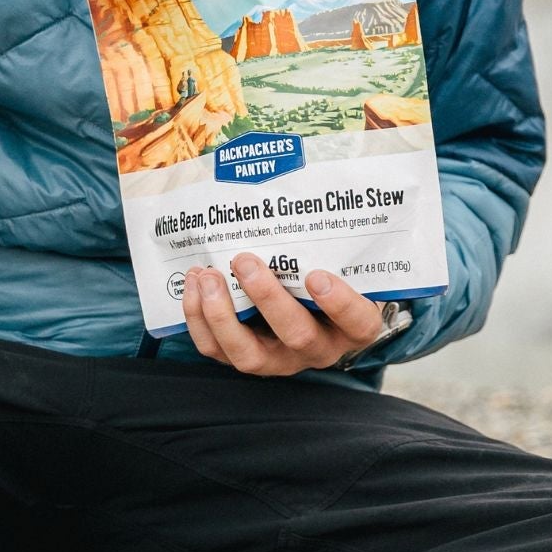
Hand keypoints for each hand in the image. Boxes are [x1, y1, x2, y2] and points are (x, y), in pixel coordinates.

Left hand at [182, 254, 385, 375]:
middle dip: (267, 299)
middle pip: (297, 336)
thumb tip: (304, 193)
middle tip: (245, 261)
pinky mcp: (245, 356)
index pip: (358, 321)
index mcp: (351, 325)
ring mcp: (279, 358)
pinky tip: (193, 283)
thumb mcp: (338, 260)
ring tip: (207, 275)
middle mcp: (317, 347)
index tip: (318, 276)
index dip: (340, 304)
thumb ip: (329, 240)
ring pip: (250, 356)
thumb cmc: (327, 272)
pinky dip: (199, 319)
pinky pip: (217, 350)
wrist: (309, 299)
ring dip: (222, 315)